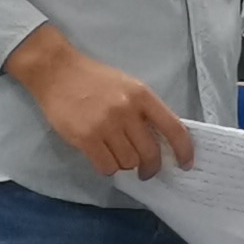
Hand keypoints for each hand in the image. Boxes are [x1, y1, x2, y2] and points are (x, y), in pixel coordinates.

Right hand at [8, 29, 193, 179]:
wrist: (57, 71)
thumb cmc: (94, 80)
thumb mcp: (127, 86)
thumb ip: (145, 111)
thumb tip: (162, 142)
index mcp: (142, 96)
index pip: (174, 128)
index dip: (184, 150)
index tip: (186, 164)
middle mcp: (127, 110)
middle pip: (150, 152)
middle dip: (151, 168)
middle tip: (146, 172)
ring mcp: (106, 125)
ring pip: (128, 162)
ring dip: (125, 165)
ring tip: (116, 155)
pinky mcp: (85, 137)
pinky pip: (107, 166)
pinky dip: (108, 167)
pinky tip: (103, 158)